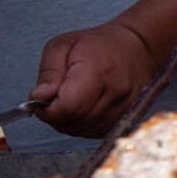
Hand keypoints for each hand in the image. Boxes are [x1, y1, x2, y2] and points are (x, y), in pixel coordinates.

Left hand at [29, 22, 155, 136]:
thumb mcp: (62, 45)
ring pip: (82, 130)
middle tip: (53, 98)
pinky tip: (82, 108)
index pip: (67, 107)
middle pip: (74, 121)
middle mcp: (114, 93)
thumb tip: (38, 98)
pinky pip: (94, 132)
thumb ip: (48, 73)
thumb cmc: (99, 45)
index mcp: (97, 71)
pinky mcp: (126, 118)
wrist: (137, 48)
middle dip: (55, 115)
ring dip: (68, 121)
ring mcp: (123, 108)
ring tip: (68, 100)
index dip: (47, 109)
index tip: (41, 101)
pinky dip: (82, 124)